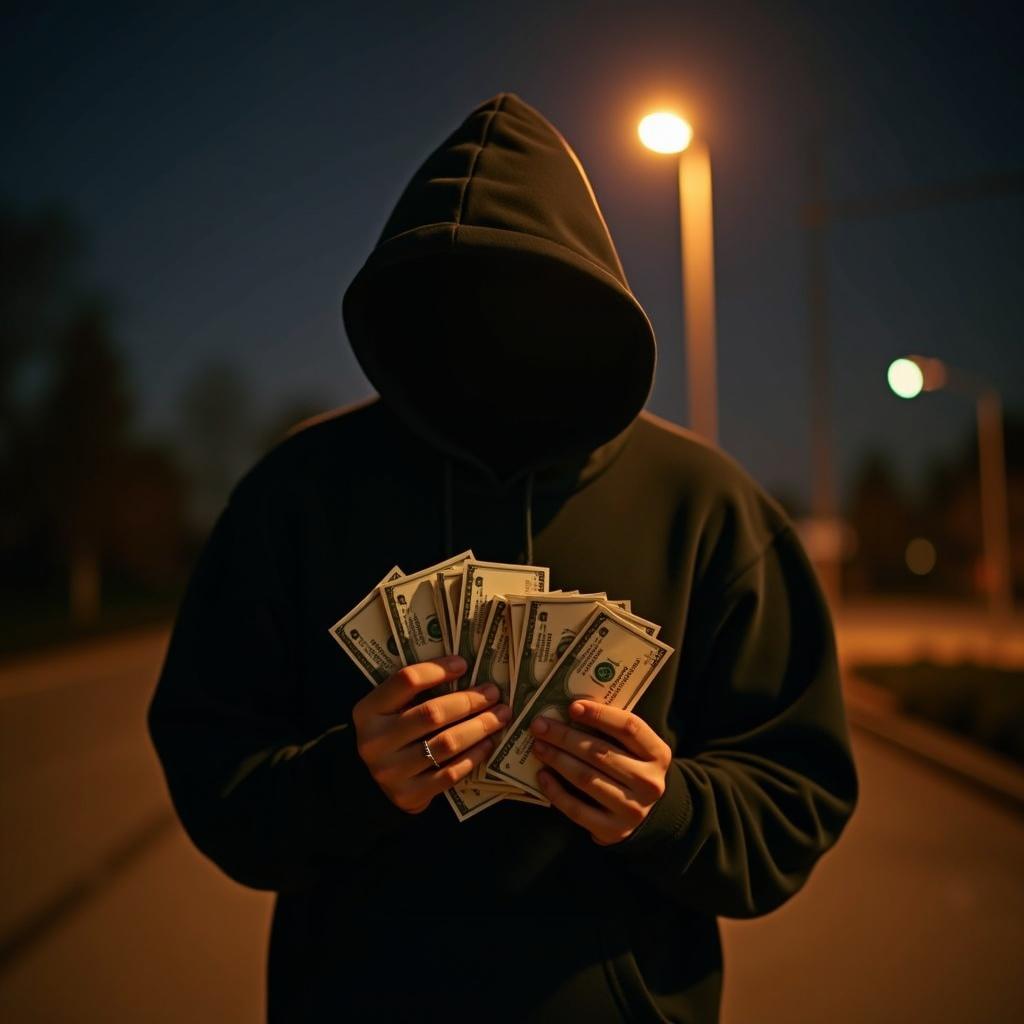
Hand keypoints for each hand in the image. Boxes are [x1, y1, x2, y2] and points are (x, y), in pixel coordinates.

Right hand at [351, 656, 513, 814]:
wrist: (372, 782)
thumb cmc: (391, 733)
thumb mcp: (390, 708)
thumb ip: (415, 692)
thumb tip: (464, 669)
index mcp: (367, 711)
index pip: (406, 681)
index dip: (438, 670)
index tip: (463, 664)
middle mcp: (374, 741)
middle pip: (432, 713)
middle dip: (469, 701)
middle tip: (493, 693)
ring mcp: (390, 772)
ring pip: (446, 744)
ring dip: (479, 727)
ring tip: (500, 716)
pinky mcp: (408, 795)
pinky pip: (450, 773)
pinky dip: (474, 756)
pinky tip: (488, 743)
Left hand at [529, 700, 671, 845]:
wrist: (643, 812)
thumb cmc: (630, 768)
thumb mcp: (633, 748)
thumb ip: (611, 730)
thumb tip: (569, 710)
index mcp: (657, 754)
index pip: (629, 727)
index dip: (599, 715)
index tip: (572, 707)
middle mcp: (649, 783)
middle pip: (601, 753)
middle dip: (565, 737)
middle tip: (540, 726)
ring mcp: (632, 810)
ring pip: (586, 779)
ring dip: (557, 760)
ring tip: (538, 746)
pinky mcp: (612, 831)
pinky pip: (577, 809)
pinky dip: (555, 791)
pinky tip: (542, 775)